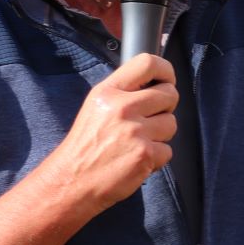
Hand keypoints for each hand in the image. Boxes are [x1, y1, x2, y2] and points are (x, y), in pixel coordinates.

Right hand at [42, 52, 177, 213]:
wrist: (72, 181)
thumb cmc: (84, 147)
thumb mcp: (95, 107)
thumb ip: (122, 93)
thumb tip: (153, 83)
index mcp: (108, 92)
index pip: (147, 63)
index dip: (165, 70)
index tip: (167, 79)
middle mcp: (122, 108)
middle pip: (169, 94)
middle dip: (165, 107)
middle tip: (149, 120)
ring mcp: (135, 132)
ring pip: (171, 123)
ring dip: (161, 135)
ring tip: (138, 143)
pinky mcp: (145, 155)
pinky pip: (168, 150)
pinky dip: (156, 158)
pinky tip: (137, 160)